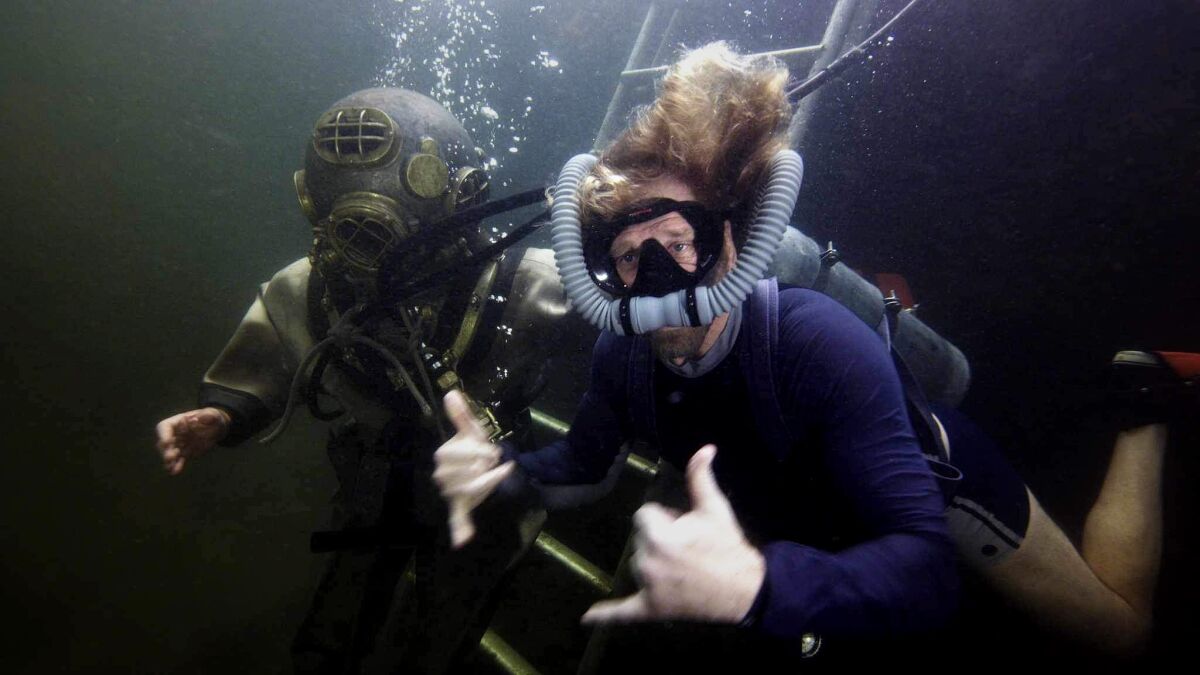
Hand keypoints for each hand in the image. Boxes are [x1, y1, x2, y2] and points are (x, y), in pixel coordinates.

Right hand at [155, 407, 230, 474]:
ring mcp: (178, 445)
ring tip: (170, 468)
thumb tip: (201, 418)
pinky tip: (175, 472)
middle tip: (170, 458)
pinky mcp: (185, 453)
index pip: (165, 427)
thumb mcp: (212, 414)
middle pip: (164, 443)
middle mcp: (174, 434)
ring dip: (169, 461)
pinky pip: (179, 460)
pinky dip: (177, 466)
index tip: (166, 443)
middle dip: (166, 451)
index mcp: (177, 422)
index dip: (163, 435)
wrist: (216, 428)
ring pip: (170, 453)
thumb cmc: (211, 418)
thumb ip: (207, 416)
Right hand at [432, 390, 514, 548]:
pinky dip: (460, 530)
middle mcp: (442, 475)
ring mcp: (450, 492)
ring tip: (496, 475)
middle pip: (472, 472)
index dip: (485, 453)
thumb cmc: (472, 447)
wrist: (478, 468)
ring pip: (474, 490)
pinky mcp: (458, 507)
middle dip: (488, 467)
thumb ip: (461, 414)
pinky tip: (463, 541)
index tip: (493, 451)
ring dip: (489, 483)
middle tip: (493, 462)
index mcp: (444, 455)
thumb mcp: (471, 430)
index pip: (469, 456)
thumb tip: (451, 393)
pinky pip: (457, 519)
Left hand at [582, 445, 765, 624]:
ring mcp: (646, 588)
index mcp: (658, 537)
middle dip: (660, 538)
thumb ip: (701, 478)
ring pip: (638, 563)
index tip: (687, 527)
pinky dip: (606, 615)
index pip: (644, 514)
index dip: (666, 517)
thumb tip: (705, 448)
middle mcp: (646, 563)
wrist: (745, 590)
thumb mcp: (715, 509)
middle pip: (641, 538)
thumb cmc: (728, 547)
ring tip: (685, 568)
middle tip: (690, 549)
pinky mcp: (650, 609)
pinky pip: (623, 612)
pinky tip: (586, 618)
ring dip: (653, 561)